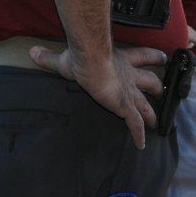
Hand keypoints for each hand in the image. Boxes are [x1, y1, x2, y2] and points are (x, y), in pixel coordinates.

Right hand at [29, 43, 165, 148]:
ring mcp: (129, 92)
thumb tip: (32, 52)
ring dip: (151, 115)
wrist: (90, 60)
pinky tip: (141, 145)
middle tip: (161, 93)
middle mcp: (130, 76)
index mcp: (122, 60)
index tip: (163, 58)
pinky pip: (136, 124)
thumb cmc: (81, 57)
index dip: (154, 57)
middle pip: (150, 82)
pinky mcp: (125, 106)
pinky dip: (139, 134)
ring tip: (156, 124)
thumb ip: (50, 58)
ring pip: (146, 106)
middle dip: (156, 89)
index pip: (144, 56)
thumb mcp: (64, 58)